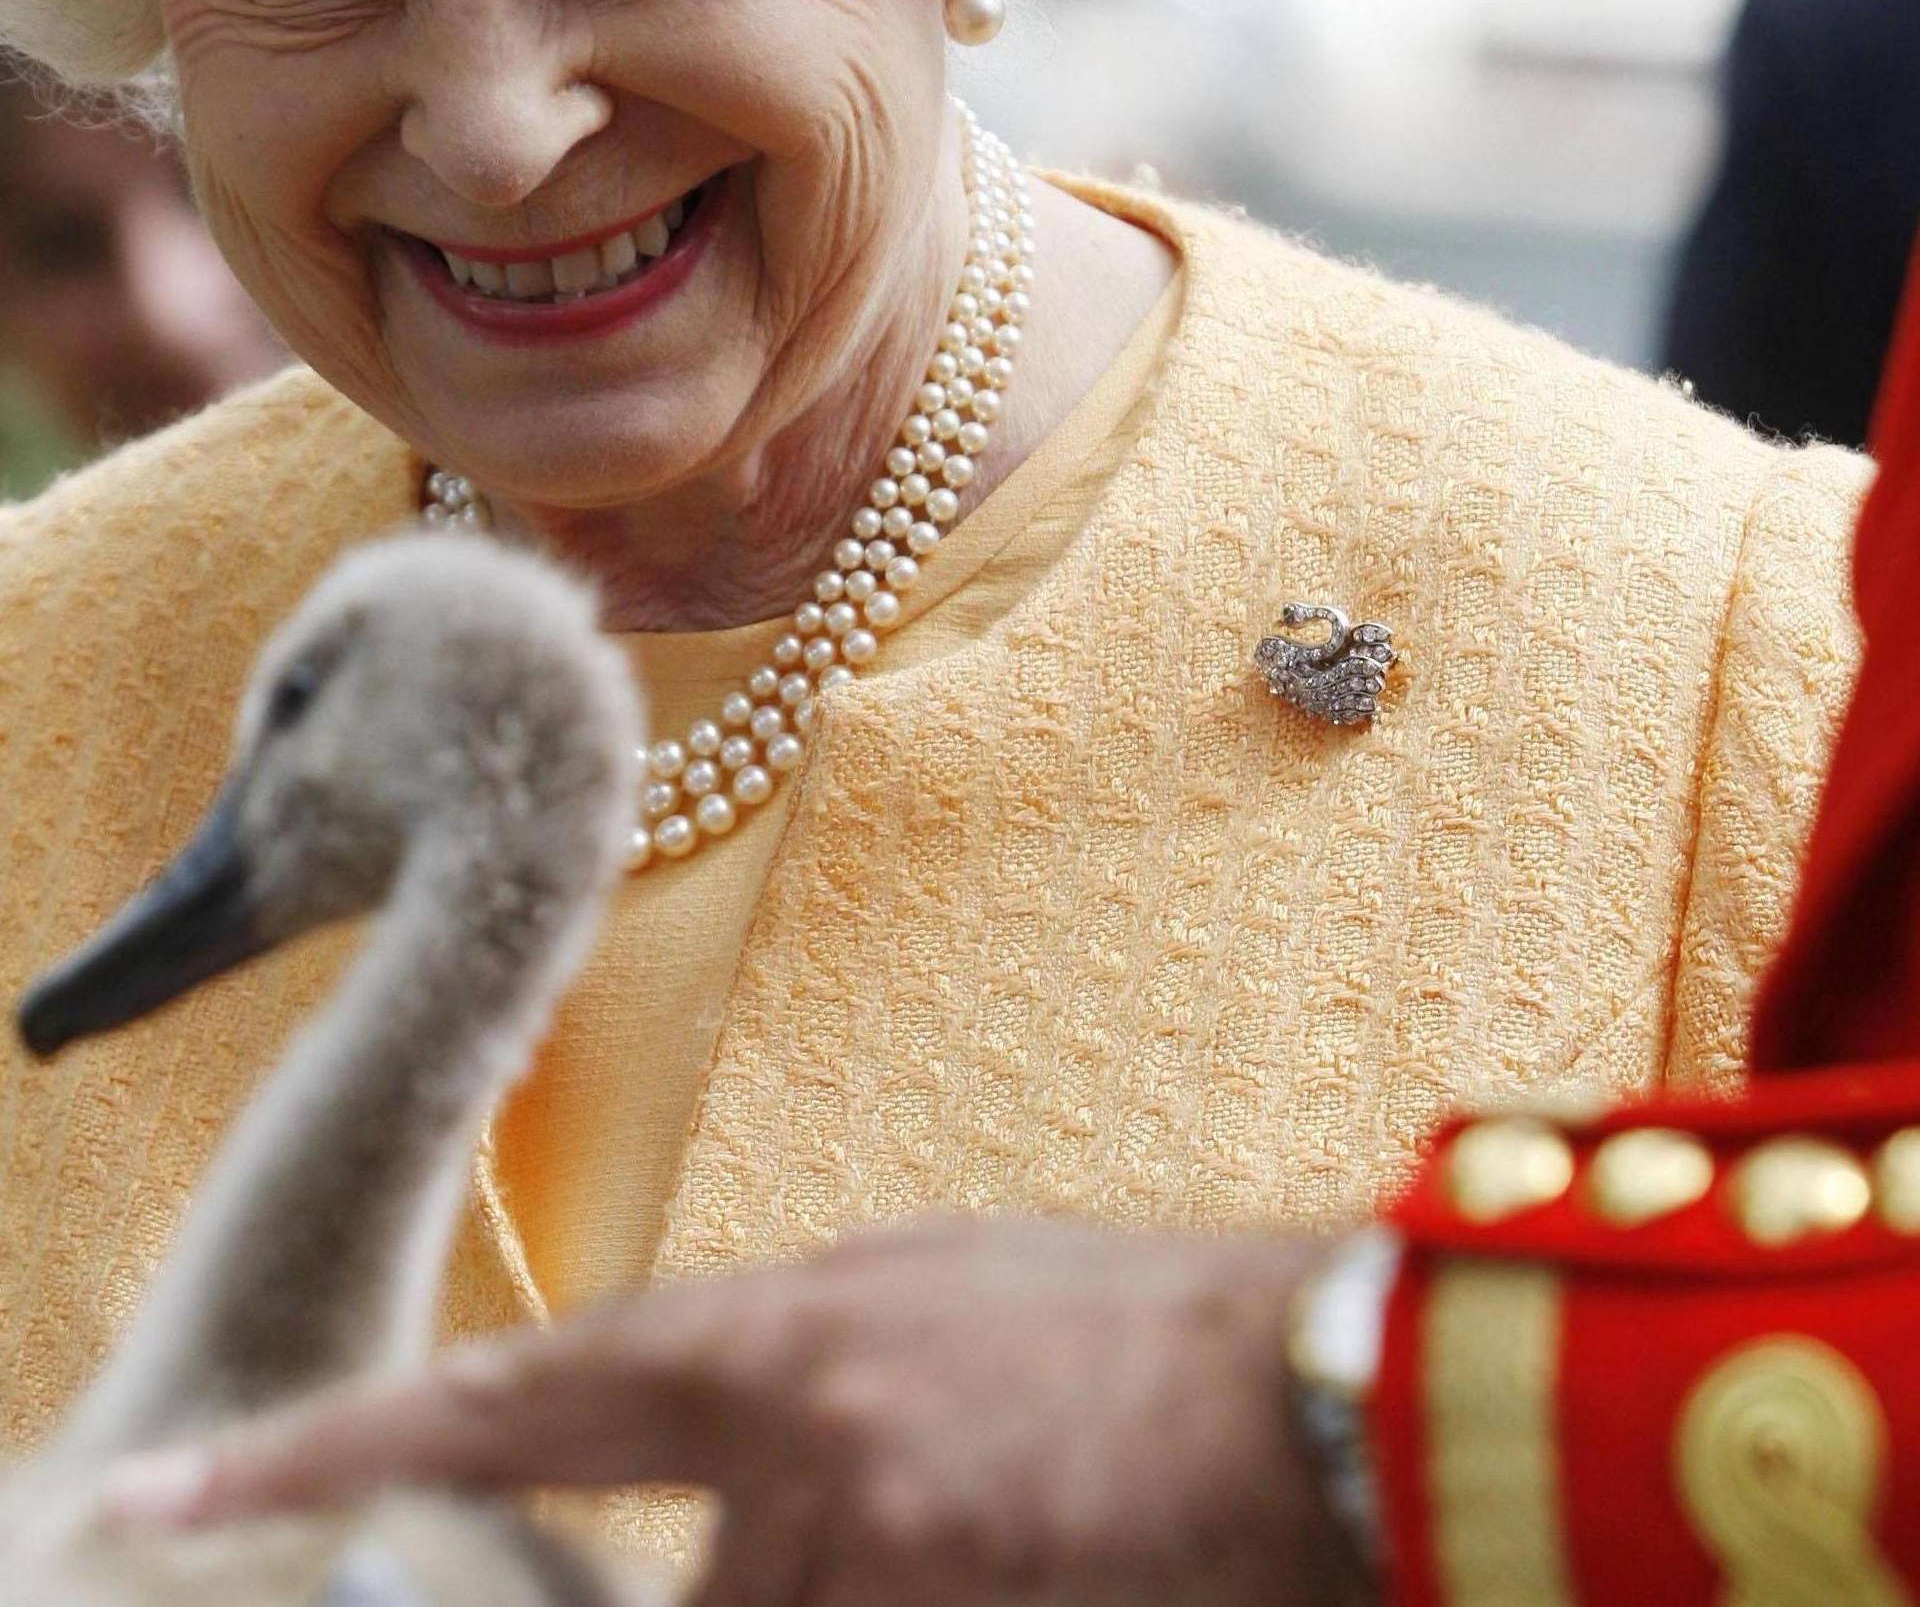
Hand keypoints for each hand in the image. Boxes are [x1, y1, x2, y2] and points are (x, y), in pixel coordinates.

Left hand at [105, 1216, 1372, 1606]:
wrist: (1302, 1386)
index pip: (505, 1402)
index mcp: (774, 1334)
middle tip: (829, 1524)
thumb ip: (782, 1367)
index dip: (323, 1451)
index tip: (165, 1494)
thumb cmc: (1113, 1332)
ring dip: (819, 1594)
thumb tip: (696, 1434)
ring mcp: (865, 1558)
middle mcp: (791, 1443)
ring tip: (944, 1517)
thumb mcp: (919, 1294)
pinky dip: (880, 1604)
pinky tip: (970, 1550)